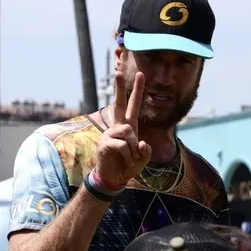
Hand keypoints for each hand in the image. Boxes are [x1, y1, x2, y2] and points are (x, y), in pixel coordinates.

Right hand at [95, 72, 151, 188]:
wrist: (113, 179)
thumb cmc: (127, 166)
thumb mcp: (143, 159)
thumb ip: (146, 151)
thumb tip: (141, 143)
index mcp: (129, 127)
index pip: (133, 105)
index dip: (137, 91)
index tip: (140, 74)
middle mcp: (118, 127)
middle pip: (119, 104)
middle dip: (119, 88)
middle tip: (117, 72)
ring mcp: (110, 134)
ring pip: (127, 130)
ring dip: (133, 147)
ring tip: (130, 157)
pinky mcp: (105, 143)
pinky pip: (122, 144)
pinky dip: (128, 155)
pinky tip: (124, 160)